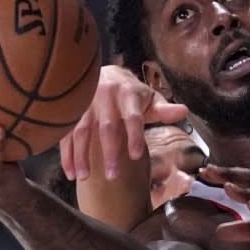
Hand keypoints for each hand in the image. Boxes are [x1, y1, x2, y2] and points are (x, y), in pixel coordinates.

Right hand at [59, 65, 187, 180]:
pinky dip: (67, 154)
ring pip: (81, 130)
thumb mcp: (149, 98)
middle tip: (112, 176)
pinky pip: (66, 133)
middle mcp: (105, 97)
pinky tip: (70, 173)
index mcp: (128, 94)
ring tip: (84, 177)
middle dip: (109, 152)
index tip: (135, 156)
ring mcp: (85, 104)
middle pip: (107, 127)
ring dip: (81, 155)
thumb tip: (184, 111)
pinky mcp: (71, 111)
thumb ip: (164, 109)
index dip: (134, 136)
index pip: (133, 117)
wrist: (104, 72)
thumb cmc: (131, 93)